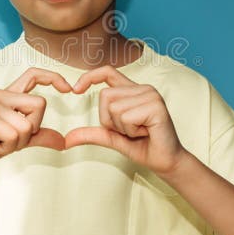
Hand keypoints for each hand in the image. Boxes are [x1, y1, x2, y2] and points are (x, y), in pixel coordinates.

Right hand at [0, 67, 72, 172]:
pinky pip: (13, 135)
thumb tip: (64, 142)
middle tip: (12, 139)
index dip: (53, 77)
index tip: (69, 88)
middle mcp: (1, 94)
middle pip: (40, 105)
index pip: (34, 74)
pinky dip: (7, 148)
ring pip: (27, 125)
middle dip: (33, 129)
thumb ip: (39, 136)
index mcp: (9, 95)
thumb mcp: (18, 140)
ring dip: (17, 143)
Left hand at [64, 65, 186, 175]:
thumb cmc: (143, 147)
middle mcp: (142, 88)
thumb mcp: (112, 138)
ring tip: (140, 132)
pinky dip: (131, 130)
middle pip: (105, 96)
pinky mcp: (156, 106)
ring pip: (114, 108)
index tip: (75, 89)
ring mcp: (150, 95)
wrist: (166, 162)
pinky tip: (146, 132)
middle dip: (110, 120)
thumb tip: (67, 139)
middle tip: (131, 130)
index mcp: (133, 90)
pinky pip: (126, 117)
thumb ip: (92, 134)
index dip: (89, 76)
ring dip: (122, 127)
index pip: (107, 72)